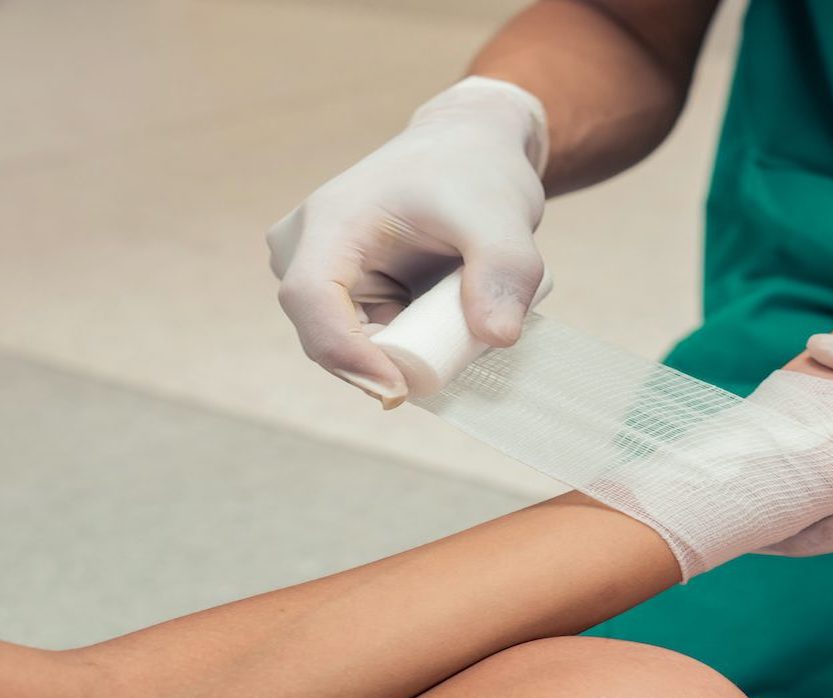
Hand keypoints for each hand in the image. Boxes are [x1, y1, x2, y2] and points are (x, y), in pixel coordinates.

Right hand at [267, 77, 548, 406]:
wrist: (471, 152)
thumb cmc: (477, 172)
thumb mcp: (503, 215)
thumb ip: (504, 271)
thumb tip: (498, 337)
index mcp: (330, 222)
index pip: (311, 300)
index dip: (346, 353)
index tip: (398, 389)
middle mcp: (308, 251)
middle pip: (330, 336)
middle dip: (393, 360)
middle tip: (464, 349)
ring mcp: (324, 277)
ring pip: (357, 346)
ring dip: (410, 350)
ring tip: (466, 308)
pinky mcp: (348, 296)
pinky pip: (376, 341)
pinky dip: (415, 344)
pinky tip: (453, 317)